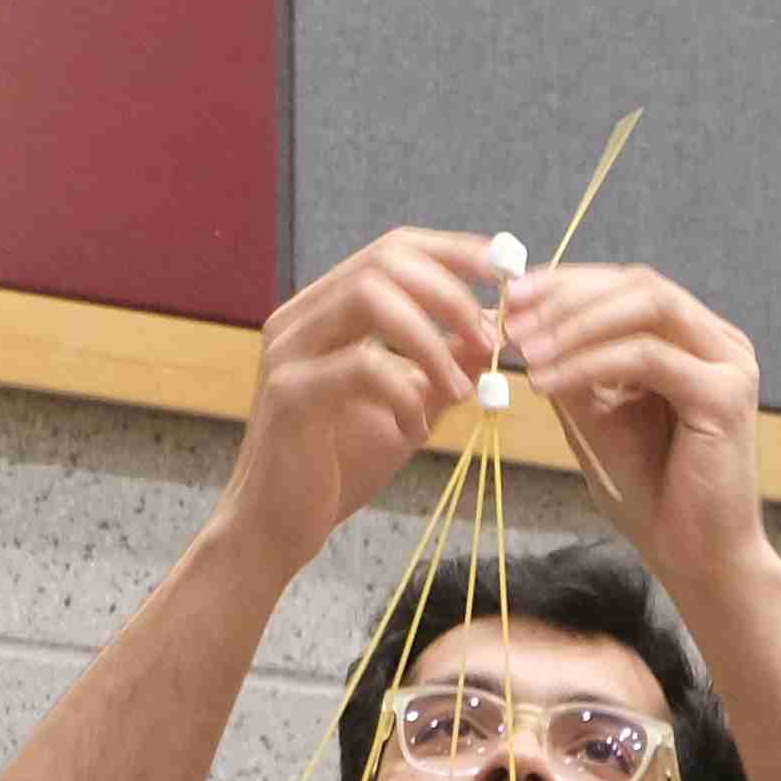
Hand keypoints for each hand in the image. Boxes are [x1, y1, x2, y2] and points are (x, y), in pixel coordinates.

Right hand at [217, 230, 500, 556]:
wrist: (277, 529)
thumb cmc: (337, 469)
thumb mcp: (408, 410)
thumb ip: (443, 371)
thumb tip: (492, 334)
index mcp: (323, 313)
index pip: (391, 252)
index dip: (452, 252)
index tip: (504, 271)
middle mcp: (299, 320)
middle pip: (382, 261)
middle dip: (449, 293)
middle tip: (490, 336)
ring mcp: (289, 352)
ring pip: (369, 298)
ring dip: (431, 338)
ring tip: (460, 389)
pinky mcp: (289, 394)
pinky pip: (360, 367)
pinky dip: (404, 394)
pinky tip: (414, 431)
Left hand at [498, 265, 771, 590]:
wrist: (696, 560)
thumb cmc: (651, 494)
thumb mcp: (596, 419)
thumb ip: (572, 370)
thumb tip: (518, 326)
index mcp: (694, 341)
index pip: (628, 287)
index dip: (569, 284)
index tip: (511, 295)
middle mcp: (719, 342)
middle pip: (639, 284)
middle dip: (568, 295)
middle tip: (512, 315)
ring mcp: (729, 364)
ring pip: (646, 309)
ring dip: (576, 325)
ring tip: (524, 351)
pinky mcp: (725, 396)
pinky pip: (648, 359)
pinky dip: (591, 365)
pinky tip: (547, 384)